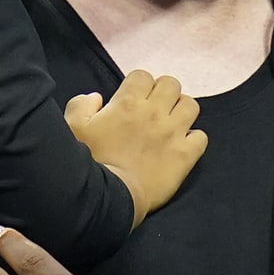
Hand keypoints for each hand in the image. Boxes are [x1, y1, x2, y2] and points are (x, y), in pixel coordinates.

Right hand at [64, 71, 206, 227]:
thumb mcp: (72, 129)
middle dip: (163, 92)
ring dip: (181, 111)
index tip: (133, 99)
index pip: (143, 76)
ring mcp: (173, 133)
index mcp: (128, 102)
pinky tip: (182, 146)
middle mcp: (154, 112)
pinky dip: (194, 139)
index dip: (138, 84)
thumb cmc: (90, 162)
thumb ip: (81, 106)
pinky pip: (201, 137)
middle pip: (171, 84)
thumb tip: (95, 98)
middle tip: (154, 108)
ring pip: (191, 106)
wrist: (111, 198)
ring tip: (172, 123)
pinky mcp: (185, 155)